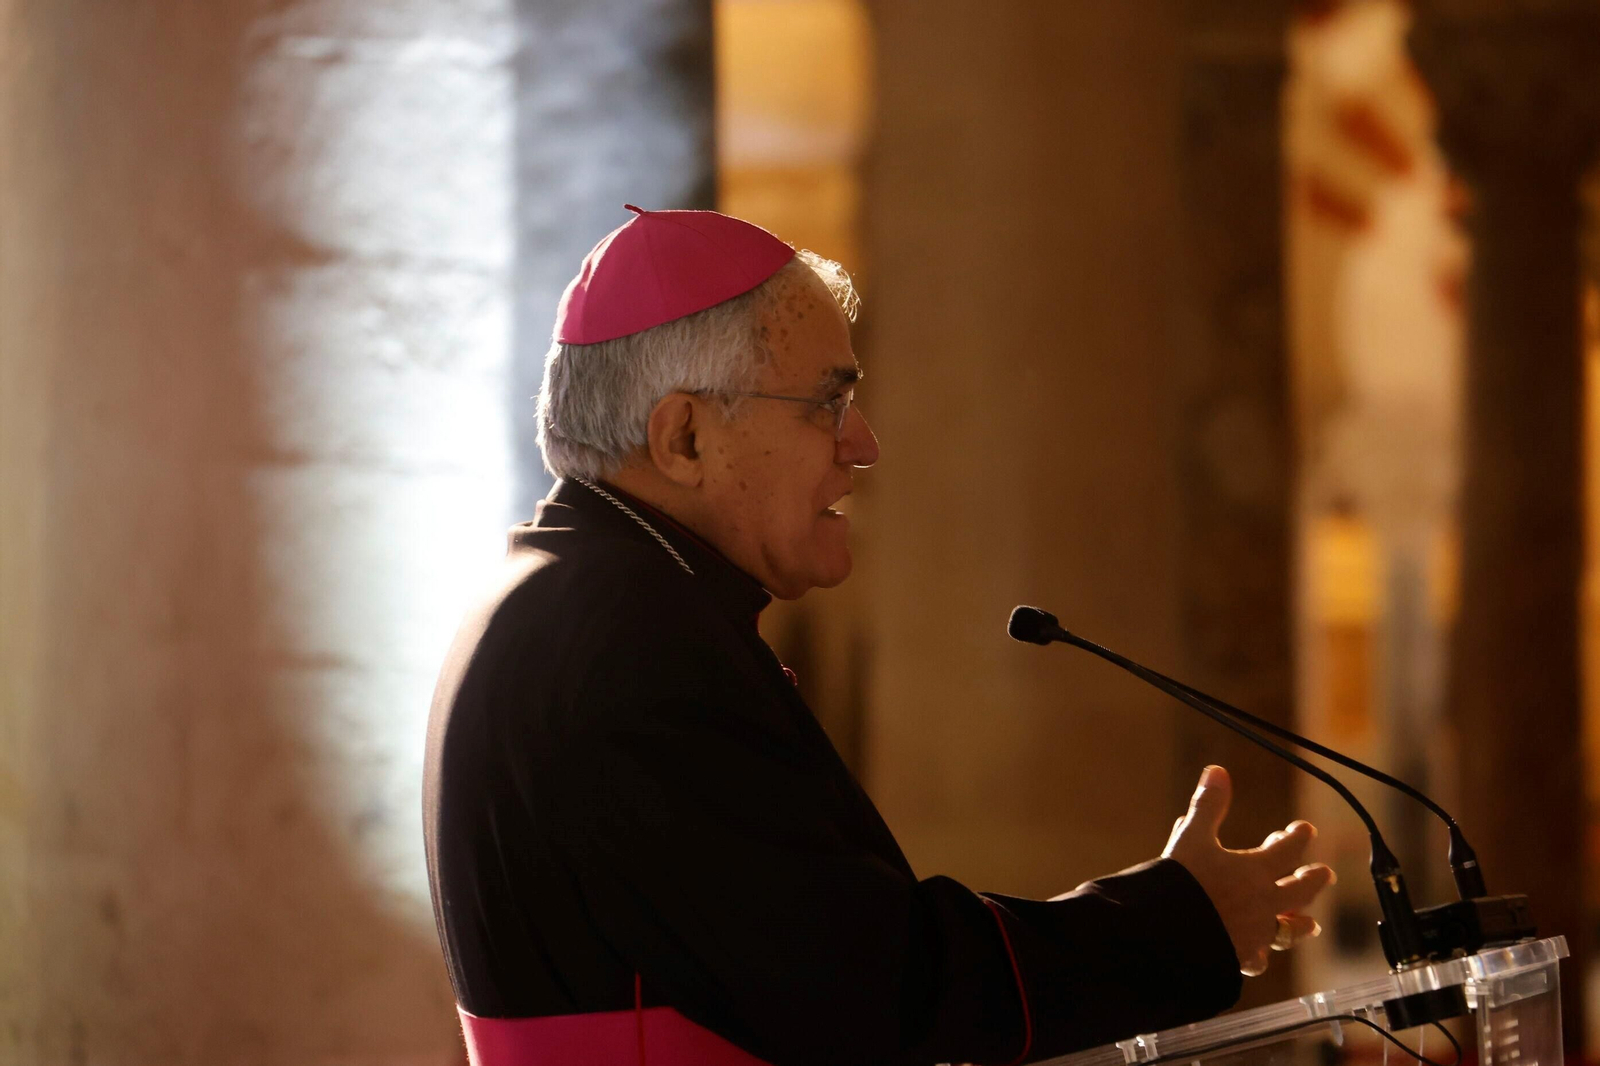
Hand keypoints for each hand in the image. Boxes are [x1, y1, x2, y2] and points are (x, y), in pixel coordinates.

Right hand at [1162, 765, 1334, 976]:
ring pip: (1289, 930)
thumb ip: (1208, 805)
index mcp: (1256, 870)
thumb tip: (1218, 770)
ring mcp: (1256, 932)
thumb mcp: (1192, 837)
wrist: (1169, 932)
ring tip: (1310, 925)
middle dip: (1313, 880)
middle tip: (1325, 873)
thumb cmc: (1182, 882)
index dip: (1298, 838)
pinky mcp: (1240, 956)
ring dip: (1300, 924)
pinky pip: (1258, 958)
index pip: (1288, 851)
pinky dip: (1261, 955)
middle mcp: (1265, 902)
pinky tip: (1260, 956)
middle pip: (1300, 890)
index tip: (1306, 829)